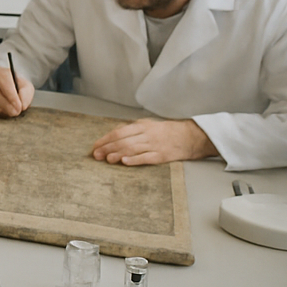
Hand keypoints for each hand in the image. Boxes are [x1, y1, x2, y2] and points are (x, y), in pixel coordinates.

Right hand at [0, 67, 34, 116]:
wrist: (3, 88)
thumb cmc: (14, 87)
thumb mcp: (25, 87)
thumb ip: (26, 94)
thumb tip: (23, 105)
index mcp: (0, 72)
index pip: (4, 81)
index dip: (11, 95)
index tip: (19, 106)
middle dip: (8, 106)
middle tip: (17, 112)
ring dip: (3, 111)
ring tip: (10, 109)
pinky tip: (2, 109)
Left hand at [91, 118, 216, 165]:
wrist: (190, 137)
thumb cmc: (166, 131)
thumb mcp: (148, 125)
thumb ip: (131, 129)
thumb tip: (113, 135)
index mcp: (142, 126)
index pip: (119, 132)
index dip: (105, 139)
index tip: (96, 146)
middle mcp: (147, 135)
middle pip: (123, 141)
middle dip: (107, 148)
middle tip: (96, 155)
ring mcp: (154, 145)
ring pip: (132, 149)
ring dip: (117, 154)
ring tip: (107, 159)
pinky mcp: (162, 156)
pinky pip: (146, 158)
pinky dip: (134, 159)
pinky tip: (125, 162)